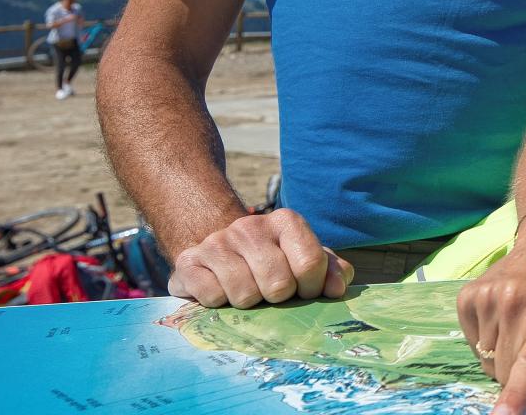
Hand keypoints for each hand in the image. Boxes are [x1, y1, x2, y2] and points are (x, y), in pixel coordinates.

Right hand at [167, 208, 351, 307]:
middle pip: (278, 285)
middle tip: (271, 292)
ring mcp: (216, 242)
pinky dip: (220, 304)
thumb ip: (331, 271)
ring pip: (245, 295)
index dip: (312, 288)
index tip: (305, 291)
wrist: (220, 255)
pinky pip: (213, 298)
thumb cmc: (273, 262)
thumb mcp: (306, 261)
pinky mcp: (188, 262)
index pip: (310, 263)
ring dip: (249, 304)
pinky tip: (221, 290)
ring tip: (247, 290)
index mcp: (286, 221)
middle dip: (279, 299)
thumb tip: (337, 289)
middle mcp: (250, 226)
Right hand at [457, 222, 525, 414]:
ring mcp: (488, 297)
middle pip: (502, 371)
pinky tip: (504, 315)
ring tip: (521, 322)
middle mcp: (515, 302)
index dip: (516, 393)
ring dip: (502, 352)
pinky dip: (487, 338)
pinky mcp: (468, 296)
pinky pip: (472, 342)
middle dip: (516, 371)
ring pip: (486, 359)